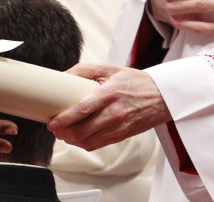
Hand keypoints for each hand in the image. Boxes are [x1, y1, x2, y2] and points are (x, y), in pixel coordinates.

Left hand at [47, 62, 169, 150]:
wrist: (162, 97)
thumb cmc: (133, 81)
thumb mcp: (109, 68)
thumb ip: (84, 70)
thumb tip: (62, 76)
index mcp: (109, 94)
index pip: (82, 110)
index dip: (64, 119)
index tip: (51, 122)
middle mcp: (114, 113)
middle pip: (83, 131)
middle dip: (63, 132)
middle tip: (53, 128)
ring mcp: (119, 127)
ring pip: (88, 141)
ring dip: (71, 140)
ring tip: (61, 133)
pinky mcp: (122, 135)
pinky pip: (98, 145)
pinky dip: (83, 144)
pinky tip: (76, 137)